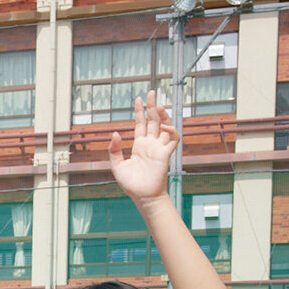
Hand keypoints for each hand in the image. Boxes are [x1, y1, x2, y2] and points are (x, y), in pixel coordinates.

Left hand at [108, 92, 177, 207]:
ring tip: (158, 105)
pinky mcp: (165, 154)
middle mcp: (150, 144)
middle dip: (152, 106)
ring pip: (165, 126)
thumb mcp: (117, 166)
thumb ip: (114, 150)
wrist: (143, 197)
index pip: (141, 124)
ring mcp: (159, 148)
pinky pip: (173, 139)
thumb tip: (115, 133)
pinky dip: (171, 131)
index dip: (140, 111)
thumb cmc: (131, 184)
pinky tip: (164, 127)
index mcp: (139, 146)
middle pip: (153, 120)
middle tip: (151, 92)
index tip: (139, 99)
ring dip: (163, 115)